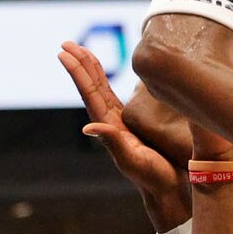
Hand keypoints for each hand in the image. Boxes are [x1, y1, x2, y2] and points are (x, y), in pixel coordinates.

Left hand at [59, 42, 181, 202]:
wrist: (168, 190)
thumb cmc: (153, 177)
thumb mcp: (133, 160)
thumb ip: (113, 142)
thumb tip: (87, 127)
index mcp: (110, 127)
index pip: (90, 94)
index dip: (77, 72)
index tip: (64, 53)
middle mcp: (111, 123)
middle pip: (92, 86)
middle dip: (80, 64)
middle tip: (66, 43)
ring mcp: (120, 122)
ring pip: (102, 89)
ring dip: (91, 69)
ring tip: (81, 51)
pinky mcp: (133, 123)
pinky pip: (116, 96)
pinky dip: (109, 81)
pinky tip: (107, 72)